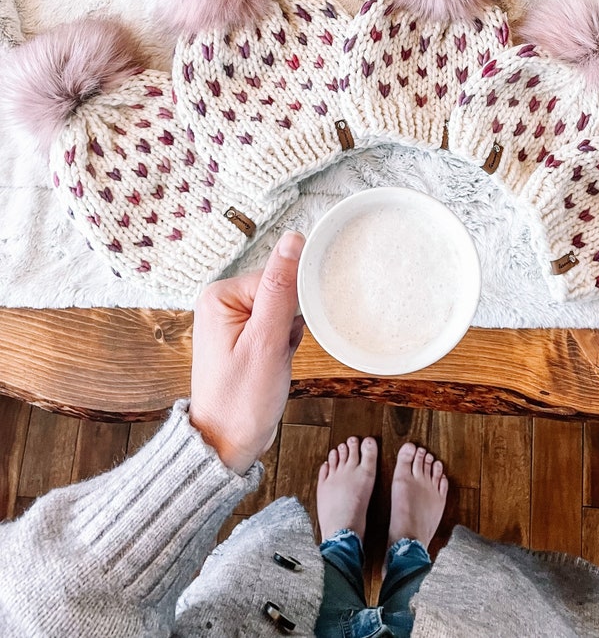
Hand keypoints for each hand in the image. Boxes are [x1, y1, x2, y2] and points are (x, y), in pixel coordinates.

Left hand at [188, 231, 304, 473]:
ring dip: (288, 336)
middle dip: (289, 324)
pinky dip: (283, 345)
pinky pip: (278, 326)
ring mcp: (232, 320)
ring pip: (284, 310)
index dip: (291, 309)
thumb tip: (293, 239)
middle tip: (274, 354)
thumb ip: (281, 287)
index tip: (280, 338)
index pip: (278, 277)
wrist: (227, 445)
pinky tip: (273, 364)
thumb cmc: (241, 400)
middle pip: (281, 292)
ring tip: (272, 362)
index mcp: (220, 295)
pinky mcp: (243, 335)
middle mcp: (222, 301)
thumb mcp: (266, 341)